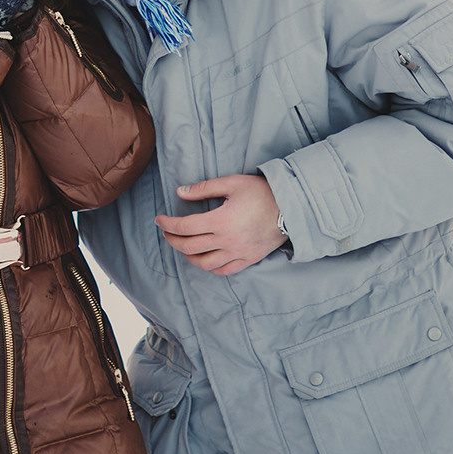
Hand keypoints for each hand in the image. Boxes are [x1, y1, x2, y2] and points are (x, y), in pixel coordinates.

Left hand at [155, 174, 287, 274]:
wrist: (293, 208)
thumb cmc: (262, 192)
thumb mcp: (232, 183)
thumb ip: (204, 188)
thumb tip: (180, 191)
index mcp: (221, 220)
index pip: (185, 226)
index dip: (168, 224)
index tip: (159, 219)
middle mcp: (227, 241)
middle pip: (190, 247)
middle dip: (173, 240)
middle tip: (166, 232)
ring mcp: (238, 253)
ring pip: (205, 263)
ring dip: (189, 256)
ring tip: (183, 246)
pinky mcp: (248, 259)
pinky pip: (224, 270)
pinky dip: (210, 267)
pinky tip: (205, 259)